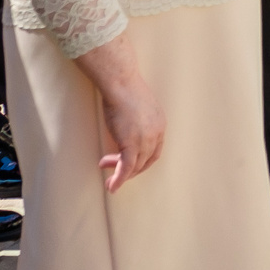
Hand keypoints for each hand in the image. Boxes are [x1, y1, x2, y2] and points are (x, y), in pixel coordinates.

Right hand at [94, 71, 166, 191]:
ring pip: (135, 166)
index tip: (126, 162)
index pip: (154, 151)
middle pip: (145, 160)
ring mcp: (146, 140)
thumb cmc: (124, 89)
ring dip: (121, 174)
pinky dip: (119, 179)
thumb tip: (125, 128)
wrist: (120, 83)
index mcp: (160, 125)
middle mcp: (156, 134)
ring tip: (109, 179)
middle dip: (130, 168)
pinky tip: (112, 186)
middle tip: (112, 168)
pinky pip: (126, 168)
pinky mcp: (132, 144)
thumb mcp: (136, 107)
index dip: (141, 160)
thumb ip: (136, 121)